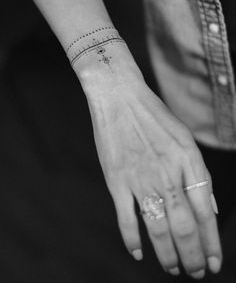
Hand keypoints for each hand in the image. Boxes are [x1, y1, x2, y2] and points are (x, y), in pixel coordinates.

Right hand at [85, 77, 221, 278]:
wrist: (120, 97)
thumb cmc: (154, 116)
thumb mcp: (185, 138)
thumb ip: (198, 173)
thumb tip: (212, 208)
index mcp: (187, 161)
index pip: (206, 211)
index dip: (211, 241)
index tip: (214, 262)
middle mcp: (167, 173)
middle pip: (184, 226)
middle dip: (193, 255)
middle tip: (195, 272)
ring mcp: (140, 178)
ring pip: (157, 228)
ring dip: (167, 254)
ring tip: (173, 269)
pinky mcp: (116, 180)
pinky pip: (125, 218)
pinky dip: (131, 239)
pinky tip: (138, 252)